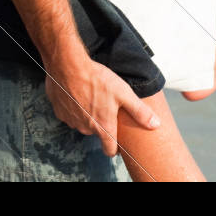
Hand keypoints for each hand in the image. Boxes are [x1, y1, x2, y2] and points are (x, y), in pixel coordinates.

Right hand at [44, 54, 159, 156]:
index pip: (109, 150)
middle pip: (96, 133)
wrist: (68, 65)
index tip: (117, 142)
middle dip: (100, 123)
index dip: (114, 148)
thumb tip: (156, 125)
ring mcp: (71, 121)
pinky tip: (76, 93)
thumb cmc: (97, 79)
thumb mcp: (123, 93)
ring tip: (90, 96)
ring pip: (82, 123)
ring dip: (86, 114)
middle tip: (104, 106)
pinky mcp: (59, 111)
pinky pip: (69, 114)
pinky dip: (73, 107)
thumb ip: (140, 111)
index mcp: (103, 127)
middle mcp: (86, 128)